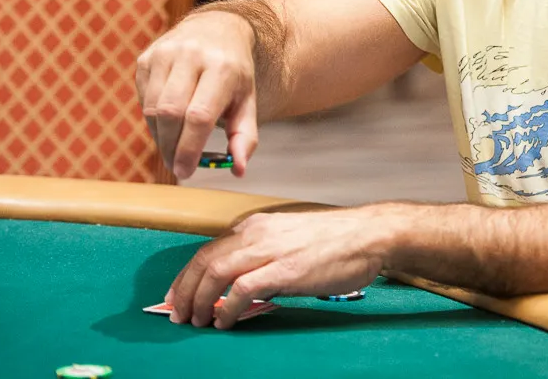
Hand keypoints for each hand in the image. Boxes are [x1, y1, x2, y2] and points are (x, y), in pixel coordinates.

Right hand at [135, 11, 259, 178]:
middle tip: (177, 166)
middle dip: (171, 147)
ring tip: (174, 147)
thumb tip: (238, 170)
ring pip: (152, 109)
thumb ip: (245, 135)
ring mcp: (165, 54)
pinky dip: (153, 119)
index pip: (199, 115)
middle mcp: (192, 56)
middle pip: (170, 114)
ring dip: (160, 136)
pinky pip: (143, 99)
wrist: (217, 27)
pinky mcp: (147, 57)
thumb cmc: (234, 73)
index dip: (189, 148)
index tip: (185, 172)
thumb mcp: (248, 100)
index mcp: (223, 68)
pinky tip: (168, 122)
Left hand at [167, 208, 398, 328]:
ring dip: (199, 300)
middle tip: (178, 315)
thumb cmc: (338, 241)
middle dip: (185, 291)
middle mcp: (258, 232)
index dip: (188, 275)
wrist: (369, 235)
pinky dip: (226, 307)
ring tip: (196, 322)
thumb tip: (245, 285)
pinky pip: (241, 289)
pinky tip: (224, 321)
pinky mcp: (284, 269)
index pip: (210, 249)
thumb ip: (266, 255)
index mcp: (259, 225)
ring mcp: (270, 249)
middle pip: (205, 260)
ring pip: (216, 272)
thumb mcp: (292, 240)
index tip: (179, 296)